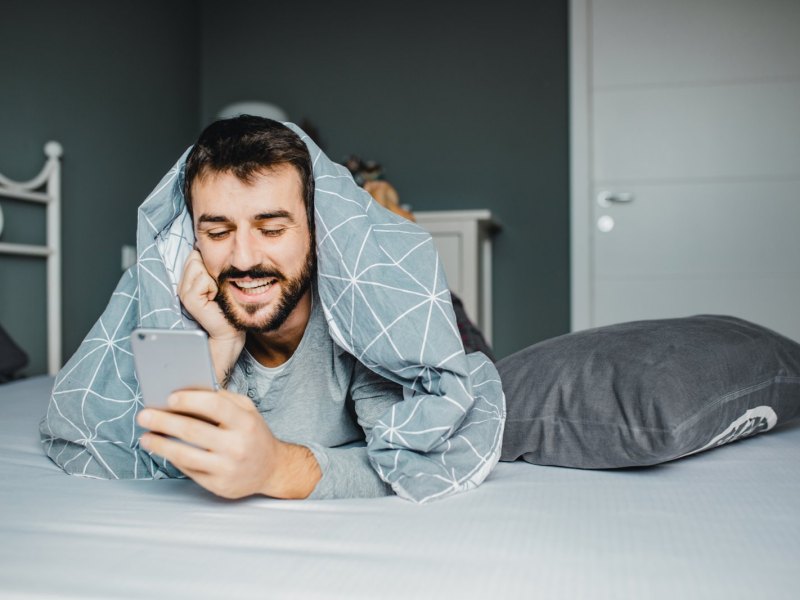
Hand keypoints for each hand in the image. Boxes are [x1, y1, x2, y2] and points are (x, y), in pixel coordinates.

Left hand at [137, 389, 320, 498]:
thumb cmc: (254, 435)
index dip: (190, 400)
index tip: (169, 397)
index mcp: (246, 423)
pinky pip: (189, 470)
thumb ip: (224, 400)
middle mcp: (237, 446)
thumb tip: (188, 393)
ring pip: (185, 455)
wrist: (272, 469)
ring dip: (160, 445)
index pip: (215, 406)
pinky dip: (173, 459)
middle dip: (164, 422)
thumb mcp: (248, 411)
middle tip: (144, 415)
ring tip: (145, 437)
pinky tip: (163, 450)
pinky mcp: (219, 486)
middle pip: (193, 431)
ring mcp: (227, 469)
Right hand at [178, 250, 243, 382]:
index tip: (215, 280)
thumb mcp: (218, 282)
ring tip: (215, 294)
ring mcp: (183, 291)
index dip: (208, 262)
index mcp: (188, 280)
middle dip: (210, 269)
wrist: (230, 330)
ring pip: (198, 265)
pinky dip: (213, 286)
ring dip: (212, 278)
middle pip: (195, 257)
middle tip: (216, 289)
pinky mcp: (189, 299)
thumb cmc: (227, 307)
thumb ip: (210, 266)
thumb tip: (206, 246)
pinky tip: (213, 299)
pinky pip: (203, 279)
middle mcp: (182, 284)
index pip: (194, 254)